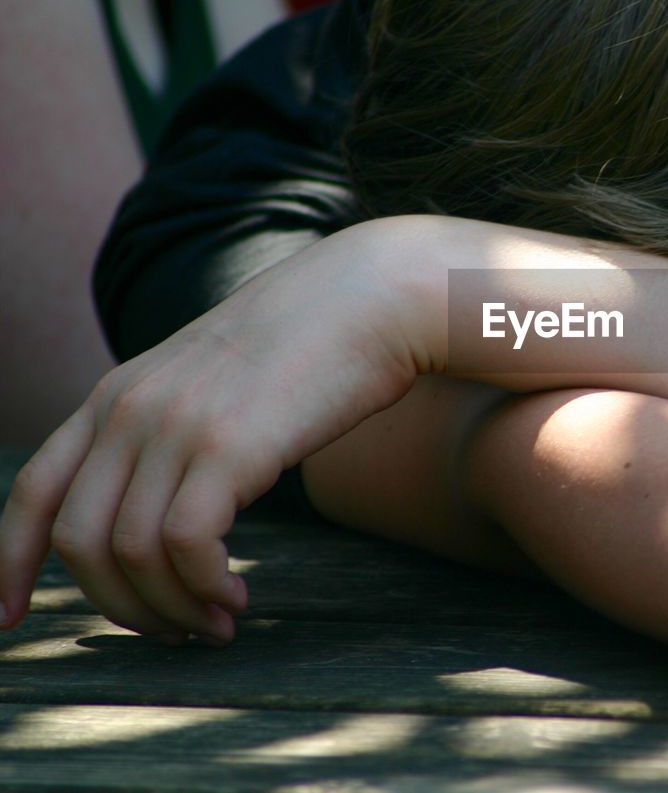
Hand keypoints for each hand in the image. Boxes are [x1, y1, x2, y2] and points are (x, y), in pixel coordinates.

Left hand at [0, 224, 420, 643]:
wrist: (369, 297)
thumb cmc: (310, 343)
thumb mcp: (213, 378)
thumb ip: (172, 425)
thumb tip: (166, 500)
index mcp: (118, 394)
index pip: (33, 490)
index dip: (7, 563)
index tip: (10, 618)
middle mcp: (131, 409)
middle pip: (78, 541)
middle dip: (119, 607)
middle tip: (175, 631)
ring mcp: (176, 425)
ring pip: (131, 555)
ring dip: (173, 609)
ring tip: (219, 622)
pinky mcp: (228, 445)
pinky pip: (187, 546)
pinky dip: (205, 589)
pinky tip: (237, 597)